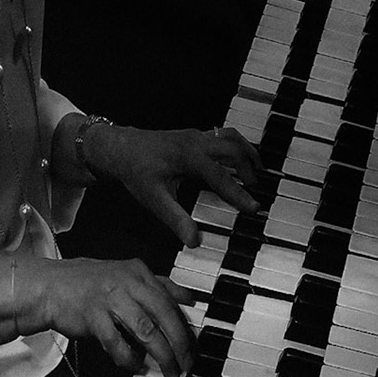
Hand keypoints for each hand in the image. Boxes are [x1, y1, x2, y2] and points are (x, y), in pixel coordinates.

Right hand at [22, 256, 195, 376]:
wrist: (48, 287)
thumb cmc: (87, 284)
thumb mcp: (127, 276)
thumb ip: (158, 286)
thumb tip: (188, 298)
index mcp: (138, 272)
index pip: (171, 301)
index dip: (185, 326)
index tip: (193, 346)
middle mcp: (127, 282)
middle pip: (164, 315)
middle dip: (179, 344)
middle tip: (186, 363)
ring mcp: (109, 298)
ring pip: (145, 330)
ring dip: (160, 354)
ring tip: (168, 370)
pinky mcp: (92, 316)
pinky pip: (117, 343)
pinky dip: (129, 358)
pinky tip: (136, 366)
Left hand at [89, 123, 265, 246]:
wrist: (120, 148)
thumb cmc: (136, 171)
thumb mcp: (154, 199)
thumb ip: (176, 219)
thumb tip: (193, 240)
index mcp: (188, 157)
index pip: (221, 177)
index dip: (239, 195)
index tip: (254, 208)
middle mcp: (196, 142)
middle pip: (234, 150)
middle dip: (249, 170)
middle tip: (256, 191)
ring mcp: (196, 135)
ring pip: (232, 139)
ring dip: (247, 154)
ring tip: (257, 172)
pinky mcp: (194, 135)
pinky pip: (223, 137)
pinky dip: (236, 148)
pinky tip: (238, 161)